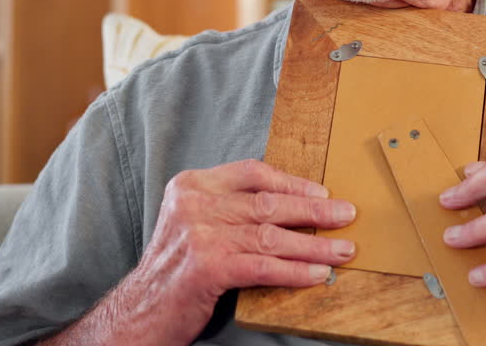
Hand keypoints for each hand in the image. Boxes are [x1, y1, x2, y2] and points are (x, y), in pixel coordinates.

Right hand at [129, 160, 357, 343]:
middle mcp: (194, 204)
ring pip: (272, 235)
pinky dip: (295, 270)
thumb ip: (230, 209)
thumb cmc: (175, 270)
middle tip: (346, 215)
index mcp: (192, 185)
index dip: (292, 182)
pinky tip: (317, 274)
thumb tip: (292, 206)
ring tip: (342, 250)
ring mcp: (199, 235)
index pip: (252, 172)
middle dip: (314, 211)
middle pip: (268, 202)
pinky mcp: (206, 268)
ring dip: (314, 244)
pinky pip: (264, 266)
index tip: (322, 193)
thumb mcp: (195, 223)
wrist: (139, 312)